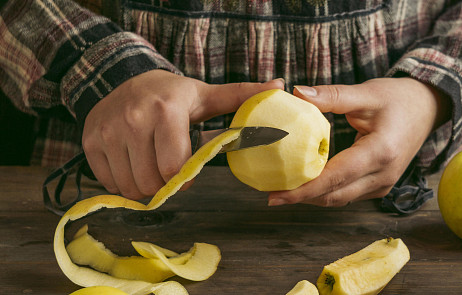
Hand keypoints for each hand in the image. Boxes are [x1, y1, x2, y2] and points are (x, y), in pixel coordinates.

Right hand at [83, 70, 283, 199]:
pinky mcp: (90, 142)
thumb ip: (242, 95)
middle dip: (165, 185)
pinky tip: (133, 162)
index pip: (174, 167)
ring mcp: (108, 132)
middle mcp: (132, 120)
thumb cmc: (171, 93)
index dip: (184, 179)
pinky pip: (109, 183)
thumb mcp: (206, 94)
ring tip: (152, 165)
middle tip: (170, 170)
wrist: (124, 78)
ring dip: (145, 185)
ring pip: (130, 187)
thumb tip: (279, 86)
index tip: (188, 173)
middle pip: (152, 182)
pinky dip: (123, 182)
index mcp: (166, 111)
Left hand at [268, 77, 449, 206]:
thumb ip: (331, 96)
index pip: (335, 178)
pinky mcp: (380, 185)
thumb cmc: (398, 98)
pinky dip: (326, 192)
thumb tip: (297, 93)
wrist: (428, 108)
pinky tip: (306, 183)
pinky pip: (348, 194)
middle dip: (301, 198)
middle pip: (334, 195)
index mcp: (380, 152)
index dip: (304, 189)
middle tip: (271, 195)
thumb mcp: (366, 92)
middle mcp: (384, 175)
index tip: (276, 195)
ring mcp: (384, 184)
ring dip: (312, 197)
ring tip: (283, 191)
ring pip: (340, 199)